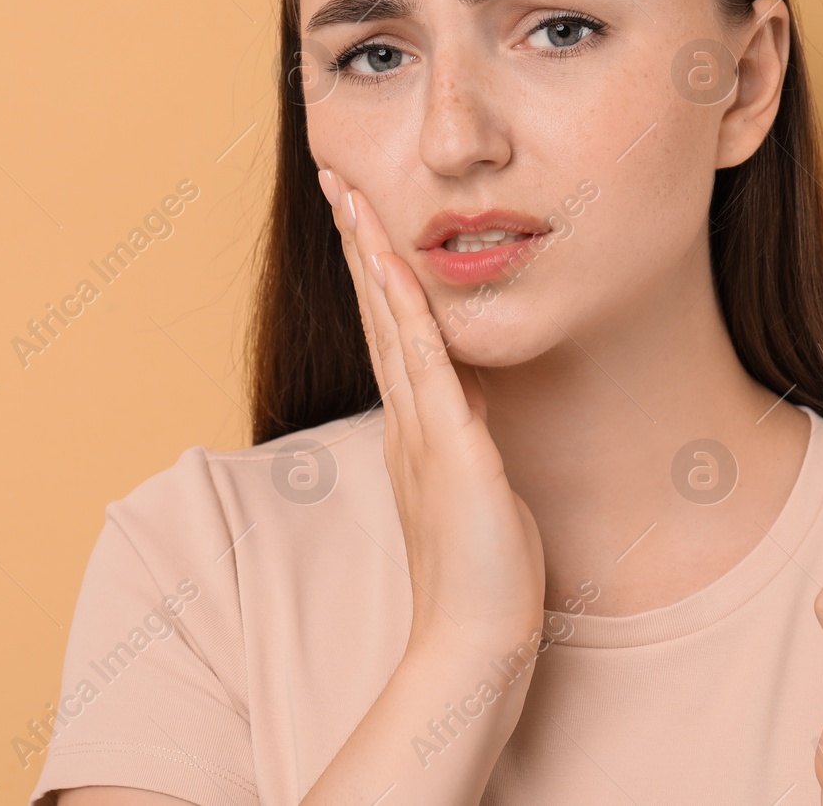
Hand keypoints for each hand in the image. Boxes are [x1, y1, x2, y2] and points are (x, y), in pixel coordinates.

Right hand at [317, 169, 547, 659]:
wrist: (475, 640)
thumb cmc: (484, 575)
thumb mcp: (477, 487)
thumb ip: (467, 441)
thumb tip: (473, 405)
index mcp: (417, 427)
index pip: (391, 332)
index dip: (376, 271)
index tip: (364, 218)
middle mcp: (409, 420)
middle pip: (376, 313)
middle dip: (360, 244)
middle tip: (338, 182)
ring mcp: (423, 431)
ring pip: (390, 326)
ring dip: (371, 258)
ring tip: (350, 199)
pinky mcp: (450, 450)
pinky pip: (425, 367)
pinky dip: (407, 313)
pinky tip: (395, 268)